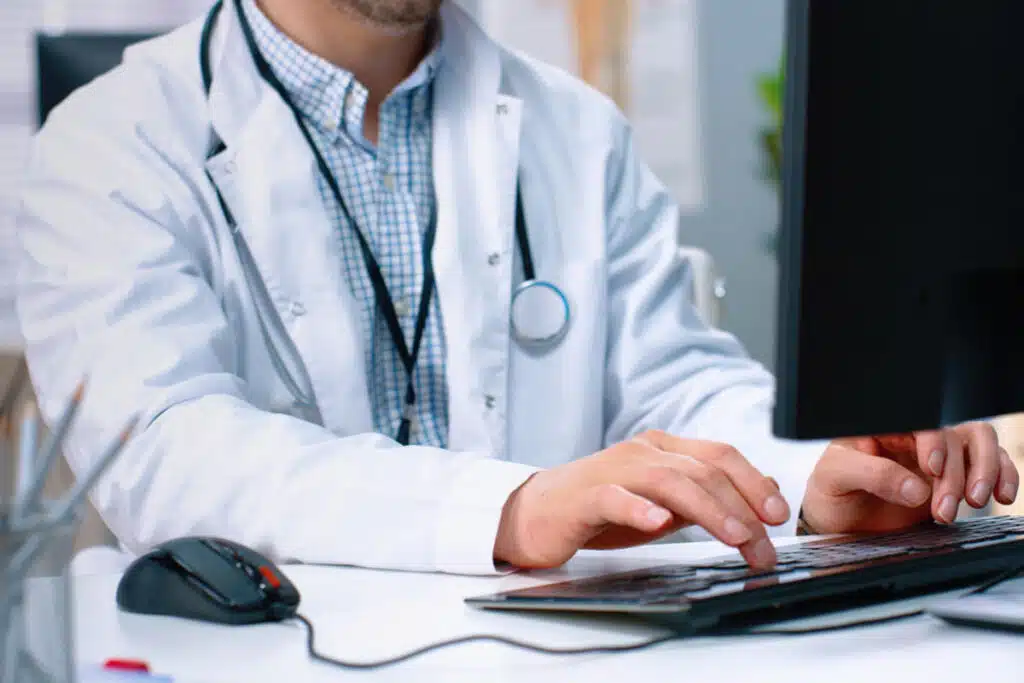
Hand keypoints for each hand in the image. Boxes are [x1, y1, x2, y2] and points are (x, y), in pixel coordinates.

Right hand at [493, 431, 790, 570]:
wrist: (534, 515)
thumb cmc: (599, 511)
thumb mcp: (663, 504)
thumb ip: (707, 496)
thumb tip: (764, 491)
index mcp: (662, 449)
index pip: (718, 455)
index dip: (753, 481)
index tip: (778, 515)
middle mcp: (641, 452)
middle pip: (701, 471)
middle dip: (741, 508)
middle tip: (762, 546)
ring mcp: (612, 470)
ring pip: (669, 481)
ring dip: (708, 509)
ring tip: (734, 536)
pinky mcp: (585, 496)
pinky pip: (615, 497)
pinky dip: (639, 509)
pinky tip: (658, 523)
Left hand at [801, 423, 1019, 534]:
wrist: (839, 524)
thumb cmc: (831, 492)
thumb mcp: (835, 477)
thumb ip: (872, 475)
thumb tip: (916, 488)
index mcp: (883, 426)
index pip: (919, 421)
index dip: (932, 441)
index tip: (932, 468)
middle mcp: (913, 436)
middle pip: (953, 436)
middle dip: (955, 473)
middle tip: (944, 508)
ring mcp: (936, 456)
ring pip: (978, 444)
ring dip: (985, 472)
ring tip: (974, 501)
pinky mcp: (953, 479)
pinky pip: (990, 465)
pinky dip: (1003, 476)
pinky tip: (1001, 496)